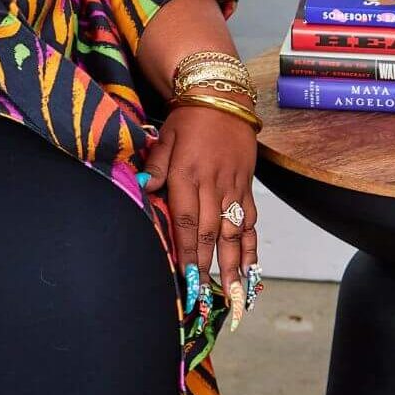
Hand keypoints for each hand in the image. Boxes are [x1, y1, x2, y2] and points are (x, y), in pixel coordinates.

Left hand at [140, 99, 258, 331]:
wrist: (221, 97)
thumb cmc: (187, 119)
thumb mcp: (163, 138)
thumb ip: (155, 167)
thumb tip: (143, 190)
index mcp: (188, 174)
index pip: (187, 220)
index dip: (188, 250)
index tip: (186, 276)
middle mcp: (213, 183)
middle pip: (211, 232)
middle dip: (209, 265)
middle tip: (208, 297)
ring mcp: (234, 186)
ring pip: (235, 231)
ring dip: (233, 264)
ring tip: (234, 294)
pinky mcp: (247, 185)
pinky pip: (251, 220)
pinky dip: (251, 246)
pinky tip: (250, 269)